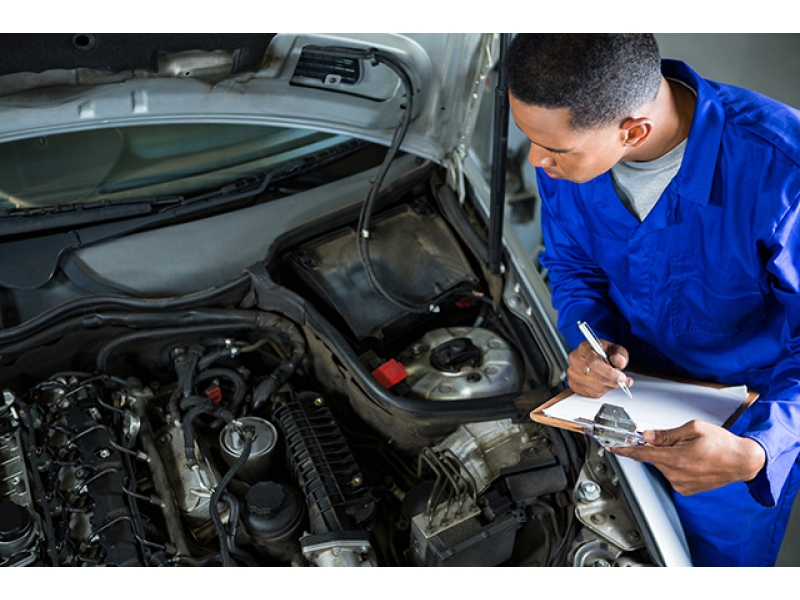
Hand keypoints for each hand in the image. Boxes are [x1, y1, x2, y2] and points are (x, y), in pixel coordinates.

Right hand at [567, 340, 632, 397]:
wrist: (597, 359)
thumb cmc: (604, 353)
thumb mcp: (615, 350)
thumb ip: (620, 354)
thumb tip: (619, 361)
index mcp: (584, 347)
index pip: (594, 361)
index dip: (609, 372)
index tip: (621, 377)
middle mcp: (575, 359)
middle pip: (594, 375)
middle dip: (612, 381)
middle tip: (623, 382)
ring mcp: (572, 373)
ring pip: (594, 386)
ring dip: (608, 387)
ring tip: (613, 381)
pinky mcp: (573, 384)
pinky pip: (591, 393)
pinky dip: (602, 391)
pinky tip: (605, 385)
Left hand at [610, 420, 765, 494]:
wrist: (743, 462)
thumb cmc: (723, 444)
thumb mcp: (693, 429)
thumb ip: (666, 434)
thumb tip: (647, 436)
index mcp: (676, 458)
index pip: (641, 453)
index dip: (624, 449)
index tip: (612, 447)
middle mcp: (676, 474)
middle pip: (653, 457)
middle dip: (658, 447)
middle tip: (676, 441)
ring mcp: (681, 484)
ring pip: (663, 465)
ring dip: (669, 456)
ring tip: (691, 451)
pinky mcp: (686, 490)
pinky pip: (672, 474)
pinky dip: (676, 465)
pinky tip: (692, 461)